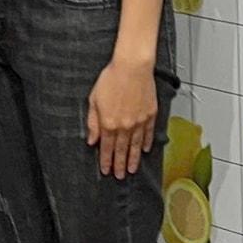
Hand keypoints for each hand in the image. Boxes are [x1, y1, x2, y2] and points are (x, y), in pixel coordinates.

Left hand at [87, 54, 157, 179]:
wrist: (132, 67)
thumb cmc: (112, 78)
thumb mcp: (94, 100)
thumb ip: (93, 122)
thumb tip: (91, 139)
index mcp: (108, 123)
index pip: (106, 148)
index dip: (106, 161)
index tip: (106, 170)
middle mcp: (124, 126)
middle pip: (121, 150)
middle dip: (120, 165)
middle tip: (120, 176)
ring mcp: (139, 121)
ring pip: (136, 145)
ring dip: (133, 159)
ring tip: (132, 169)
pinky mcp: (150, 114)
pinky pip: (148, 133)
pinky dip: (146, 143)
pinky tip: (145, 150)